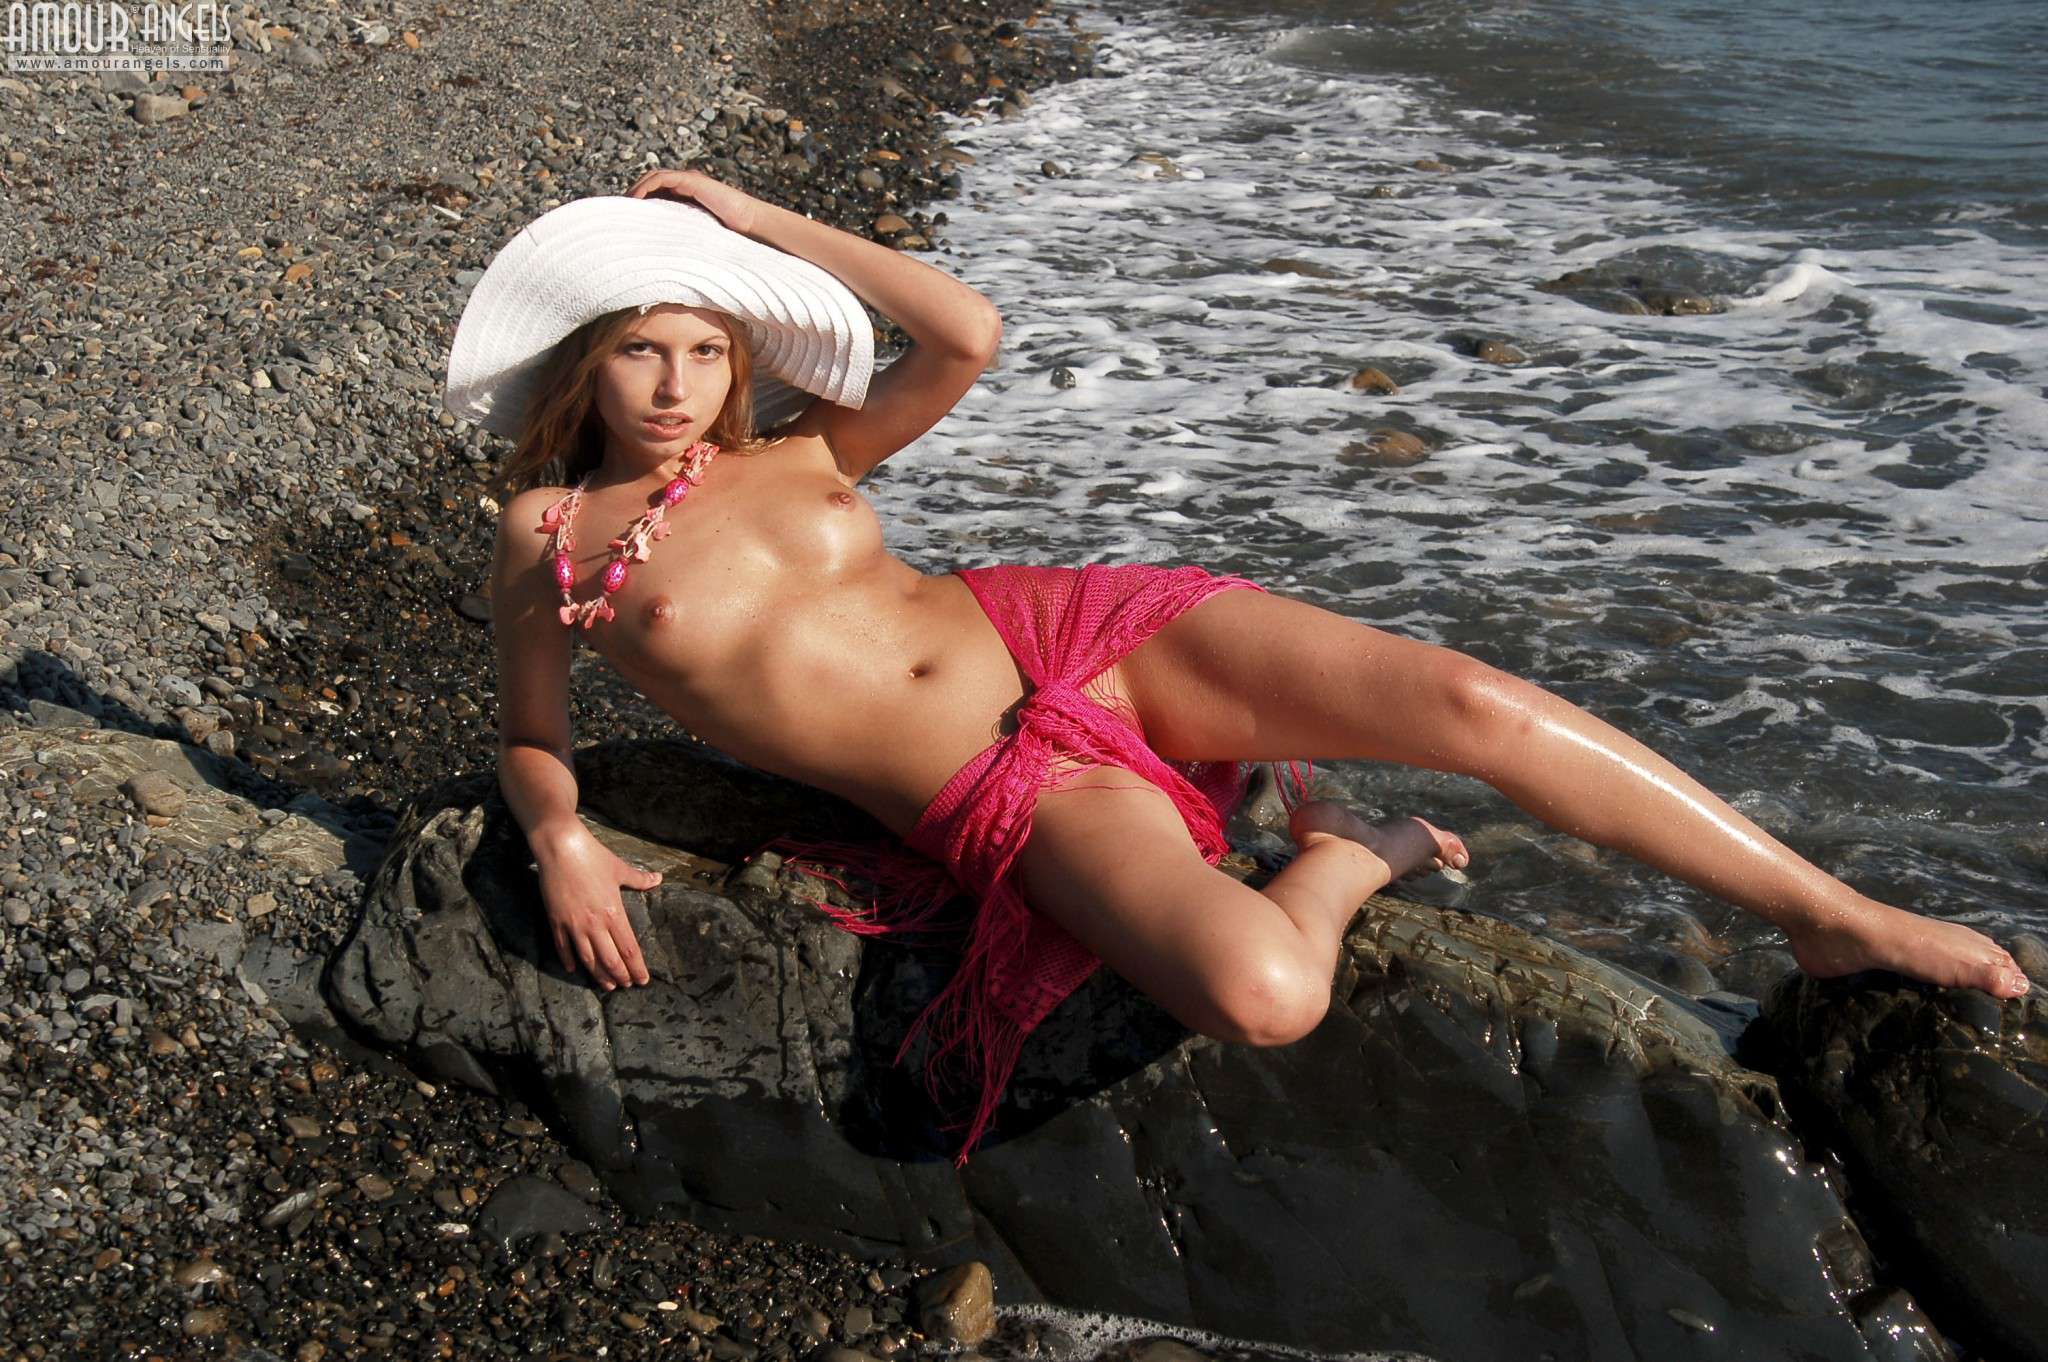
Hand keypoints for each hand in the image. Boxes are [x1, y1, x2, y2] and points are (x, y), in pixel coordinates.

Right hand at [536, 831, 659, 990]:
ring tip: (607, 985)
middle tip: (626, 986)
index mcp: (614, 913)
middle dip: (621, 976)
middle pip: (611, 960)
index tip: (643, 980)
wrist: (561, 848)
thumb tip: (658, 879)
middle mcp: (595, 924)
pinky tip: (574, 969)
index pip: (629, 949)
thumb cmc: (593, 857)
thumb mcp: (620, 869)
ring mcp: (574, 925)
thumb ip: (639, 879)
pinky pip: (563, 947)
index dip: (637, 967)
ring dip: (599, 975)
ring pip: (588, 959)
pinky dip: (569, 960)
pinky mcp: (556, 921)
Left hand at [625, 168, 764, 236]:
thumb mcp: (697, 237)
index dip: (639, 202)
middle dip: (633, 195)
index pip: (656, 193)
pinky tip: (637, 201)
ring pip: (652, 178)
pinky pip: (661, 179)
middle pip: (650, 184)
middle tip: (618, 213)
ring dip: (635, 190)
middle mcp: (686, 185)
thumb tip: (662, 261)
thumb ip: (681, 239)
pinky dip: (646, 187)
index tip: (626, 219)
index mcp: (686, 197)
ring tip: (624, 207)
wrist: (751, 226)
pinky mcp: (691, 180)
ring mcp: (688, 180)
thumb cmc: (730, 237)